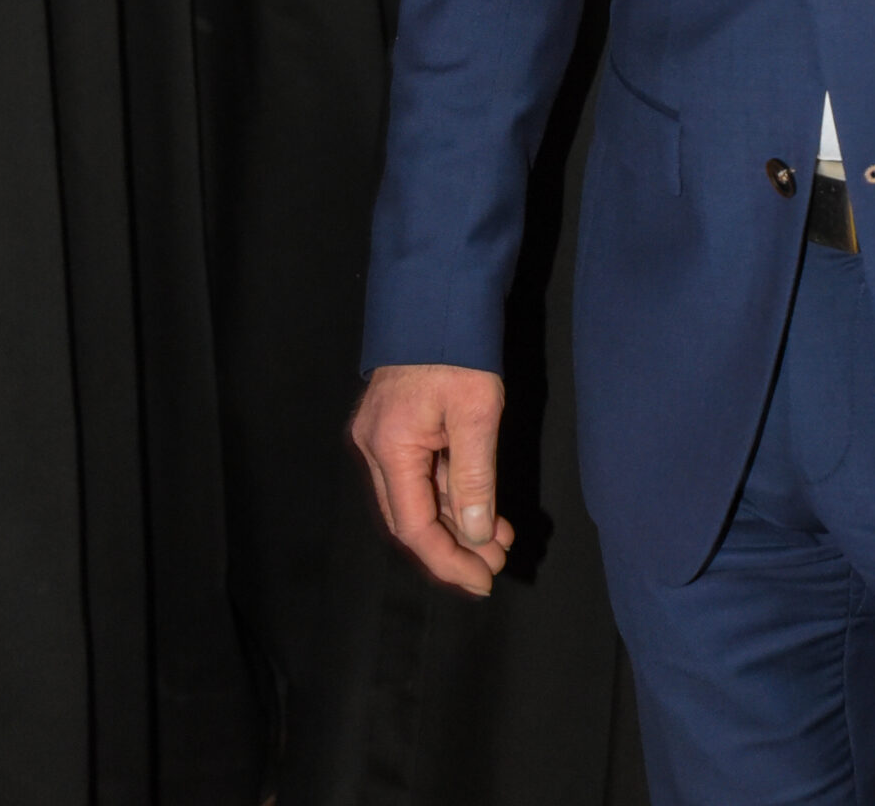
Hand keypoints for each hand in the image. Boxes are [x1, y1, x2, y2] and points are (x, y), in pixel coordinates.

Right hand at [351, 363, 514, 594]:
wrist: (440, 293)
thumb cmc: (459, 348)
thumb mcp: (477, 414)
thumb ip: (474, 480)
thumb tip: (476, 536)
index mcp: (389, 447)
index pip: (414, 527)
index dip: (448, 560)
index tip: (483, 581)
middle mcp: (375, 447)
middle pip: (411, 518)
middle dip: (454, 546)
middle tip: (496, 563)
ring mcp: (382, 435)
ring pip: (417, 497)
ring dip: (457, 520)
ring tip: (499, 538)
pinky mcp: (396, 424)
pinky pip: (421, 473)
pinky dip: (451, 492)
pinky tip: (482, 505)